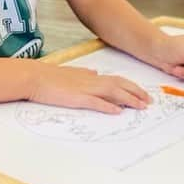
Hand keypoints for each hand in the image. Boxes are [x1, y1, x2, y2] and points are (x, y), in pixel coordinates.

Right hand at [28, 63, 151, 114]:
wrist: (34, 77)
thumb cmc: (49, 76)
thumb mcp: (71, 72)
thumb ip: (84, 73)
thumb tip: (95, 72)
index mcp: (90, 75)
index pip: (116, 80)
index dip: (131, 86)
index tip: (142, 93)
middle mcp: (91, 80)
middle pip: (120, 85)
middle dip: (137, 93)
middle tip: (149, 101)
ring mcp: (85, 89)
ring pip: (113, 93)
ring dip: (129, 99)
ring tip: (141, 106)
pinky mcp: (77, 98)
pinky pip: (96, 102)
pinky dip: (108, 106)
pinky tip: (118, 111)